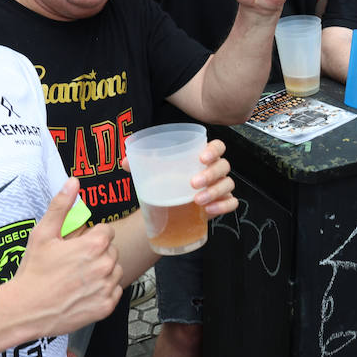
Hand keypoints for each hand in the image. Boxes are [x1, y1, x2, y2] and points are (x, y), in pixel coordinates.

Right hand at [10, 180, 122, 336]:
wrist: (25, 310)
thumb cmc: (33, 271)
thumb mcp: (43, 234)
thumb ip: (61, 206)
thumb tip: (73, 182)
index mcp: (94, 245)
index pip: (107, 231)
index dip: (92, 236)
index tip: (77, 245)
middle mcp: (106, 265)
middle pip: (112, 251)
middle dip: (97, 253)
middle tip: (74, 263)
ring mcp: (107, 287)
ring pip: (115, 271)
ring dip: (102, 272)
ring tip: (78, 278)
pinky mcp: (106, 306)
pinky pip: (114, 292)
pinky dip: (103, 291)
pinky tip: (83, 292)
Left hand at [118, 139, 236, 217]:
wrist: (169, 206)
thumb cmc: (167, 181)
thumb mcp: (154, 171)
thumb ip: (140, 163)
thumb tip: (125, 162)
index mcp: (203, 155)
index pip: (218, 146)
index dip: (214, 150)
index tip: (201, 157)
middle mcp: (215, 169)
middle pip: (223, 166)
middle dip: (211, 174)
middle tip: (193, 183)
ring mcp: (221, 186)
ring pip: (228, 184)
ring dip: (214, 191)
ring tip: (197, 200)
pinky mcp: (222, 203)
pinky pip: (231, 202)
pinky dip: (223, 206)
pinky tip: (209, 210)